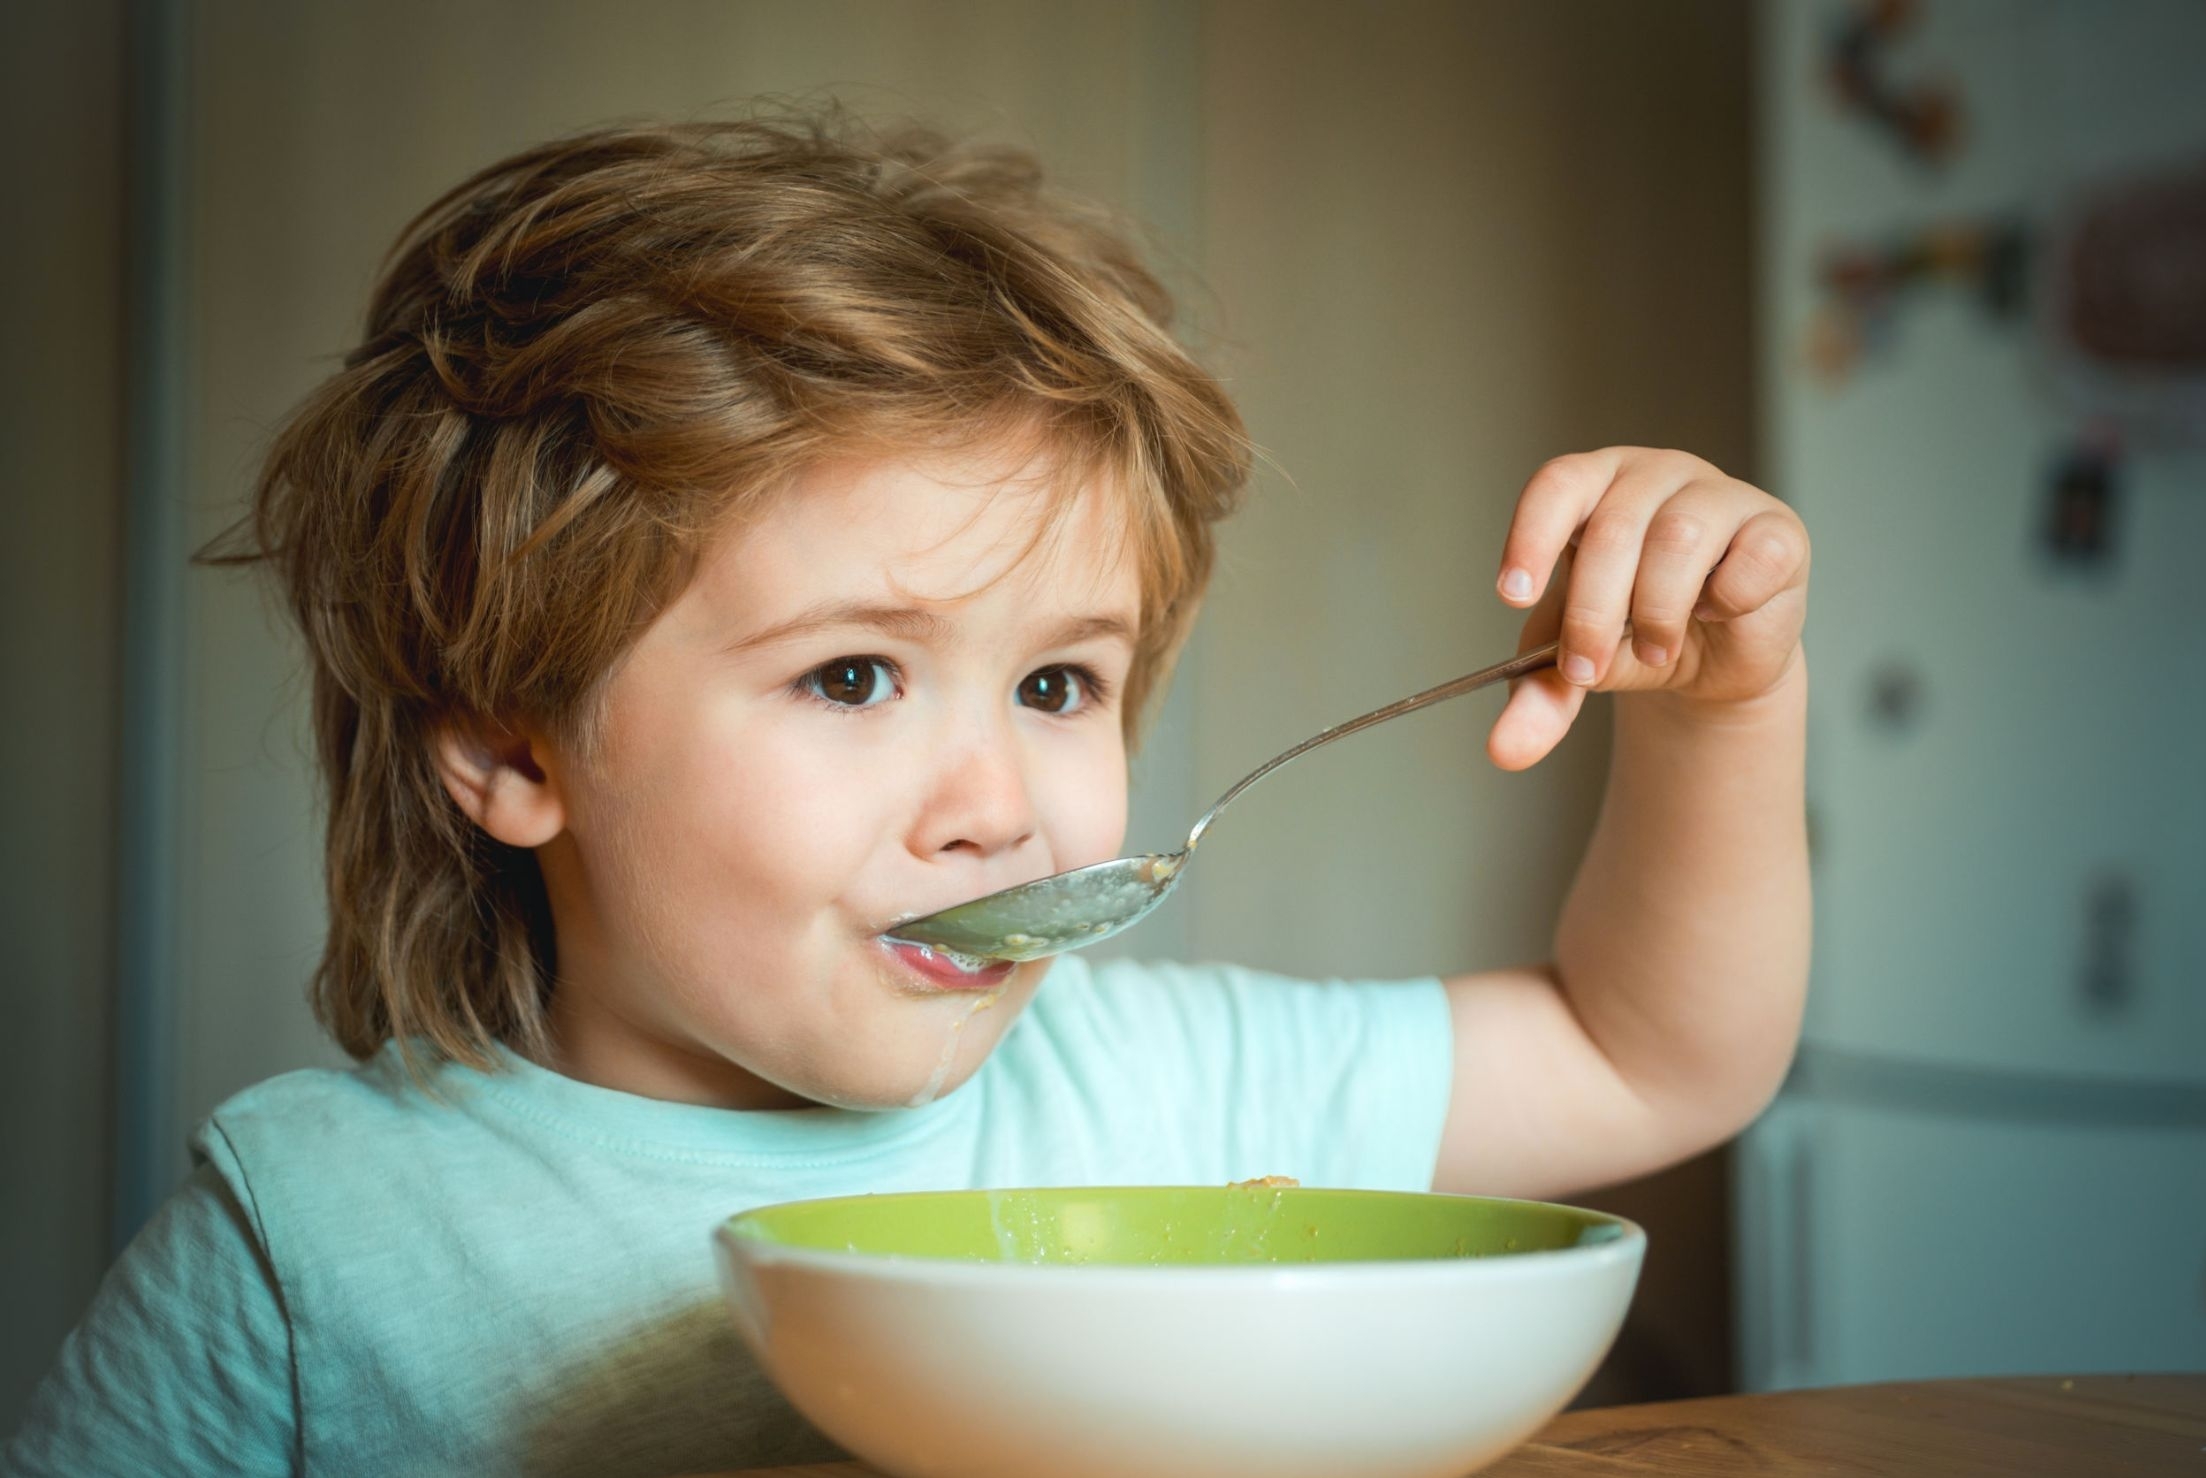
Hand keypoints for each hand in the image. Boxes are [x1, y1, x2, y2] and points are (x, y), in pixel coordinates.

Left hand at [1486, 447, 1808, 770]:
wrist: (1705, 663)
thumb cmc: (1628, 634)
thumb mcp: (1571, 664)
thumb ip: (1538, 699)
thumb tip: (1507, 751)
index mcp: (1594, 487)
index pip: (1557, 486)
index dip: (1532, 538)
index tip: (1514, 595)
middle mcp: (1654, 476)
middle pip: (1613, 526)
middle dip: (1592, 612)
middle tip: (1586, 668)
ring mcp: (1719, 494)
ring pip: (1678, 538)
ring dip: (1657, 611)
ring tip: (1654, 650)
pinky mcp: (1777, 529)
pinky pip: (1752, 557)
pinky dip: (1728, 598)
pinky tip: (1716, 613)